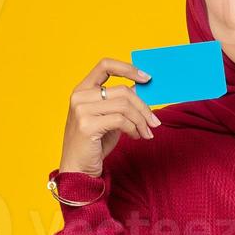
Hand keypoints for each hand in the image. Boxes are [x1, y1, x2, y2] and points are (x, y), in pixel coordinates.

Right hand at [57, 57, 162, 176]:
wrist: (79, 169)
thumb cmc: (95, 143)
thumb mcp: (109, 118)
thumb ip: (120, 102)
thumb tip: (142, 90)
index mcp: (82, 90)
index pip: (105, 65)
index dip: (128, 68)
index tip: (147, 78)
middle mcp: (79, 96)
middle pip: (123, 90)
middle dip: (144, 107)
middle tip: (155, 122)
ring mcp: (81, 110)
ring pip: (124, 105)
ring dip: (141, 120)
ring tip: (146, 133)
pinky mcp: (87, 125)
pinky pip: (121, 120)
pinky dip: (134, 129)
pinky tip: (136, 137)